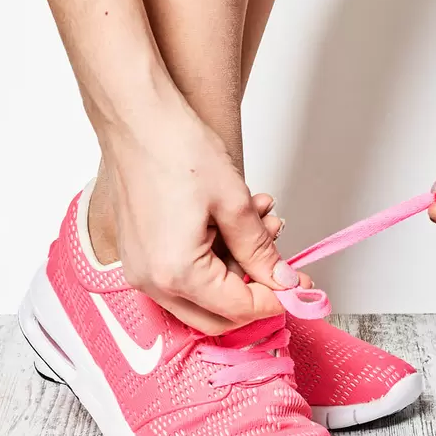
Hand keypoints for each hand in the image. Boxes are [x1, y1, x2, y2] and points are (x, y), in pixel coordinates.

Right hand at [99, 94, 301, 334]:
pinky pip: (183, 276)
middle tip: (283, 267)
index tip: (299, 286)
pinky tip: (235, 223)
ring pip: (203, 297)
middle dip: (255, 292)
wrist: (135, 118)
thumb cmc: (175, 150)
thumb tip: (283, 280)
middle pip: (217, 317)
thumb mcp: (234, 202)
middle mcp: (152, 282)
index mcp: (176, 273)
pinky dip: (215, 258)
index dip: (276, 298)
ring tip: (262, 224)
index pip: (238, 308)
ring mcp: (142, 271)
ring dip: (237, 269)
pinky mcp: (141, 257)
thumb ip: (260, 250)